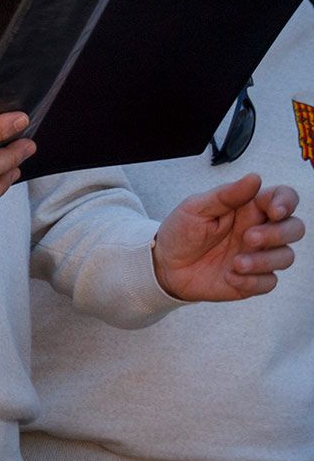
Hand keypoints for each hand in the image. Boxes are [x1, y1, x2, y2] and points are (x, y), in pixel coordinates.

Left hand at [153, 174, 302, 299]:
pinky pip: (269, 282)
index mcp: (248, 209)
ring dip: (264, 260)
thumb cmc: (181, 232)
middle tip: (249, 238)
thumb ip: (226, 194)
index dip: (287, 202)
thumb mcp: (196, 208)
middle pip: (294, 228)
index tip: (274, 211)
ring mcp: (257, 256)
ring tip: (236, 262)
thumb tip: (254, 178)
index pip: (283, 199)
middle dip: (279, 233)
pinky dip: (252, 281)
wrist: (165, 265)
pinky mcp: (252, 280)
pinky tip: (230, 276)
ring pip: (286, 257)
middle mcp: (259, 231)